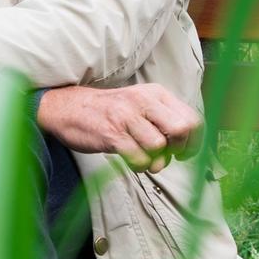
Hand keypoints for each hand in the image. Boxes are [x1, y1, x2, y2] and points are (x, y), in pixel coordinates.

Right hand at [36, 83, 200, 171]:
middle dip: (178, 149)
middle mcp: (143, 101)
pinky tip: (131, 160)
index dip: (193, 141)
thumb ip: (162, 119)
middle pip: (181, 129)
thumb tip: (185, 146)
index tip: (183, 151)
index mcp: (154, 93)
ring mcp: (126, 117)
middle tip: (167, 156)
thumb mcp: (138, 104)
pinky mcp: (112, 134)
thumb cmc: (107, 111)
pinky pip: (139, 159)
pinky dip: (139, 166)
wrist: (65, 108)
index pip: (191, 118)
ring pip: (159, 146)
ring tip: (144, 159)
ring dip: (155, 161)